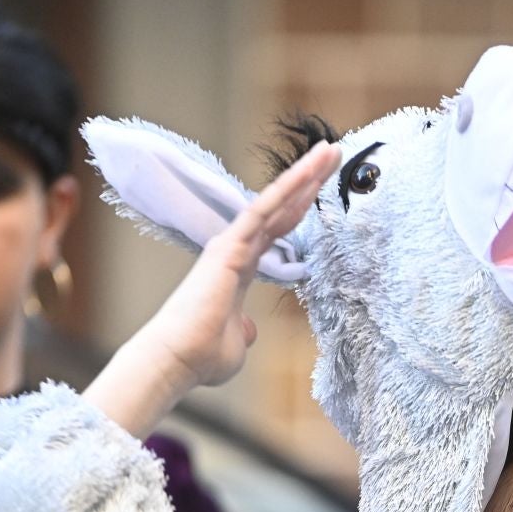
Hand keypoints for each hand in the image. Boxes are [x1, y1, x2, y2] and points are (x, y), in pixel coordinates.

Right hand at [87, 141, 340, 437]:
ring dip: (303, 175)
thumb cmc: (203, 356)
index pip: (276, 230)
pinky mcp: (230, 247)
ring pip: (274, 201)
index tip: (321, 188)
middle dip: (308, 180)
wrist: (179, 360)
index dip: (299, 207)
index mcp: (239, 268)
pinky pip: (262, 210)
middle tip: (333, 153)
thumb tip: (249, 329)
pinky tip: (307, 171)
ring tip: (330, 150)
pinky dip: (285, 190)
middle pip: (280, 208)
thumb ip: (245, 330)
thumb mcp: (236, 342)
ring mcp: (233, 245)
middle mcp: (235, 249)